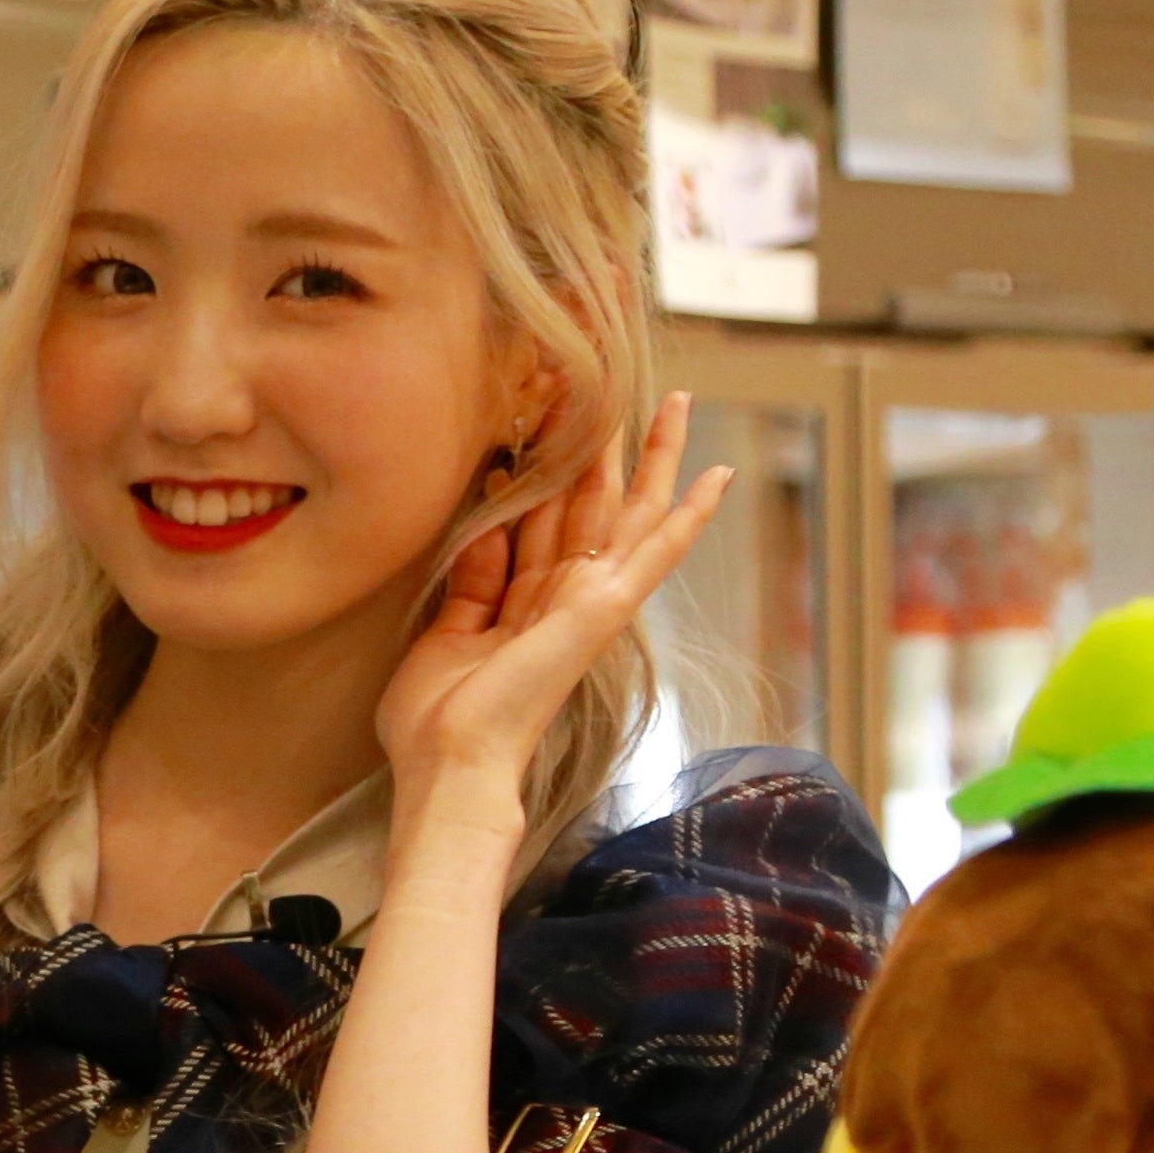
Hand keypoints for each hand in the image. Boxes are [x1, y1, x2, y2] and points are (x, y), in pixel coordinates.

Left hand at [372, 390, 731, 883]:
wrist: (450, 764)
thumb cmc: (436, 723)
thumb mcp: (445, 637)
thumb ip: (472, 587)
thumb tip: (487, 534)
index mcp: (524, 607)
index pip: (543, 525)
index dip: (544, 471)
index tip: (545, 420)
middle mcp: (564, 599)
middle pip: (593, 506)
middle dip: (605, 447)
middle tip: (620, 388)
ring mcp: (591, 602)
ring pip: (630, 512)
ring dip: (652, 456)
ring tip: (674, 400)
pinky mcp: (606, 608)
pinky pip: (657, 552)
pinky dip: (689, 515)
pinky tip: (718, 476)